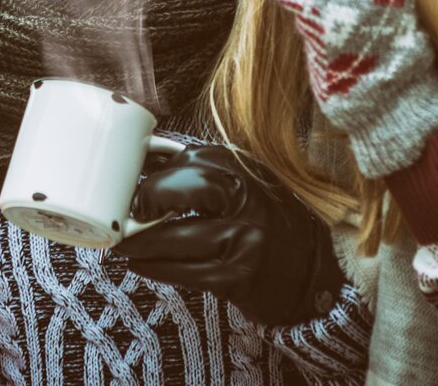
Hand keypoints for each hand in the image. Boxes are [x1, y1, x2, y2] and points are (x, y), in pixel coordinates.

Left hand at [115, 144, 343, 325]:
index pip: (190, 160)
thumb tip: (143, 159)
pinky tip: (141, 265)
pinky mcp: (237, 278)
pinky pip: (184, 272)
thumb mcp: (241, 183)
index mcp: (243, 170)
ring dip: (141, 243)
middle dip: (148, 199)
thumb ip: (199, 170)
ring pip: (177, 237)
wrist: (314, 272)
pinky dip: (156, 268)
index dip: (155, 174)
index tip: (133, 185)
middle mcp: (246, 200)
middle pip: (185, 188)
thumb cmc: (265, 220)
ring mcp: (243, 240)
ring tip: (123, 244)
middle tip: (128, 215)